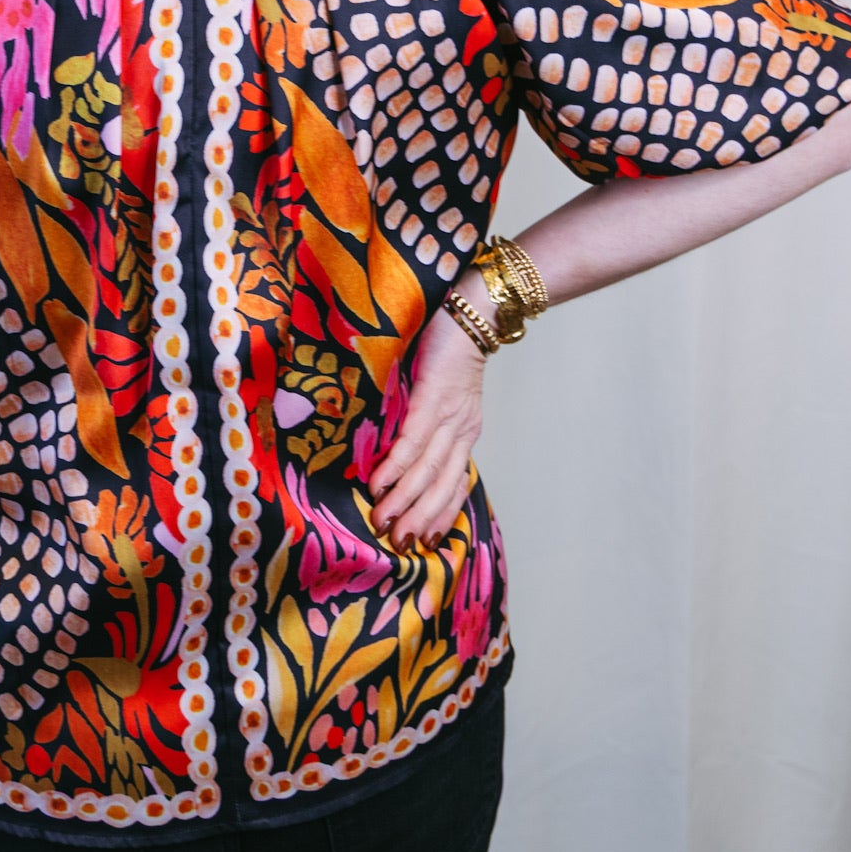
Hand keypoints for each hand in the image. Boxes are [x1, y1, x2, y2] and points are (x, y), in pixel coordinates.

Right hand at [367, 299, 486, 550]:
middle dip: (420, 518)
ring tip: (382, 522)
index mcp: (465, 432)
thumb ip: (426, 422)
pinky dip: (397, 464)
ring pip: (427, 468)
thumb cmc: (447, 348)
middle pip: (442, 485)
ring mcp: (449, 414)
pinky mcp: (433, 396)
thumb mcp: (441, 394)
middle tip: (398, 545)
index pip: (457, 483)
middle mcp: (462, 429)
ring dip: (404, 500)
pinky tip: (379, 482)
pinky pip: (414, 438)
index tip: (424, 543)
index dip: (442, 515)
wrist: (470, 306)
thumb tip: (396, 451)